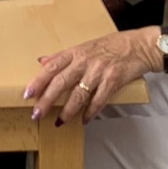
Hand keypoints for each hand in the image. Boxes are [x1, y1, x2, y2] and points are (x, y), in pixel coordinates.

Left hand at [25, 29, 156, 125]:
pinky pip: (99, 100)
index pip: (52, 67)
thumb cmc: (112, 46)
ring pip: (79, 94)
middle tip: (37, 114)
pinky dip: (91, 112)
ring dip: (67, 111)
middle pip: (61, 82)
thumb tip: (42, 61)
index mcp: (76, 52)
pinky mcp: (114, 80)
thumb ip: (63, 56)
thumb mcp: (85, 46)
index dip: (38, 81)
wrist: (140, 46)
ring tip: (59, 122)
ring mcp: (100, 70)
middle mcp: (86, 60)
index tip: (27, 94)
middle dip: (47, 100)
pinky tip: (84, 120)